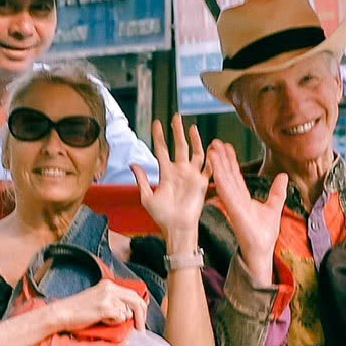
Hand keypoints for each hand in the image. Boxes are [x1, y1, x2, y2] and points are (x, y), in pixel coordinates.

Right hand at [54, 280, 147, 332]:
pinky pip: (120, 317)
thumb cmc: (78, 311)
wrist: (62, 313)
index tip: (142, 318)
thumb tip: (131, 312)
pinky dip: (114, 322)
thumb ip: (114, 302)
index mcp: (109, 285)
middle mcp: (110, 288)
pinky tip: (102, 320)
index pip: (133, 294)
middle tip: (140, 328)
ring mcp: (107, 297)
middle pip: (136, 301)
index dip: (141, 307)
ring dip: (119, 319)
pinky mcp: (104, 307)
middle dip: (141, 316)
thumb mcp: (98, 300)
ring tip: (105, 319)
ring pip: (127, 311)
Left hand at [135, 116, 209, 238]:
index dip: (159, 136)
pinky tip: (212, 146)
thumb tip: (133, 164)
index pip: (162, 149)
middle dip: (177, 131)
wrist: (177, 228)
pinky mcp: (202, 183)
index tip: (156, 122)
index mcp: (166, 173)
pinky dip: (211, 157)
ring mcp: (192, 176)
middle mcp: (180, 171)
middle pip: (179, 146)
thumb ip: (142, 179)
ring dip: (194, 140)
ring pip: (195, 152)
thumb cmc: (161, 216)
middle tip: (176, 116)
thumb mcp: (147, 197)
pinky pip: (208, 167)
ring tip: (192, 127)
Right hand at [208, 140, 287, 284]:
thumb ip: (277, 192)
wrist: (262, 251)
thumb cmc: (264, 234)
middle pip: (227, 174)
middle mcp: (235, 198)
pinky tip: (215, 165)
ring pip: (224, 179)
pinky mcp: (233, 209)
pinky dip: (220, 177)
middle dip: (220, 158)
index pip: (235, 175)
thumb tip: (283, 176)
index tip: (226, 147)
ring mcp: (233, 203)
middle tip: (214, 141)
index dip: (230, 161)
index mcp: (243, 197)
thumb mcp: (274, 207)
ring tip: (212, 148)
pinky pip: (225, 190)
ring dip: (217, 163)